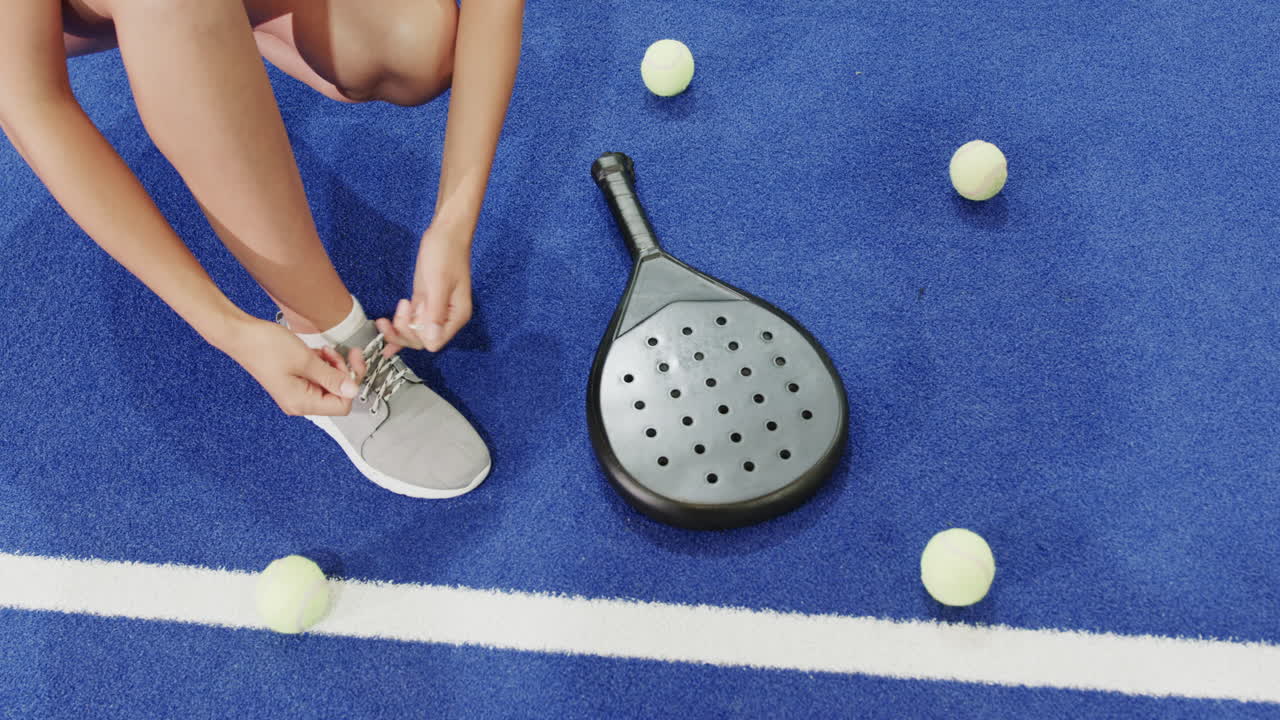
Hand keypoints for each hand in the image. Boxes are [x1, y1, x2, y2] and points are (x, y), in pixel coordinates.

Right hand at [218, 317, 367, 416]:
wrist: (241, 334)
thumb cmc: (265, 346)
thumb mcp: (306, 360)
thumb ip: (332, 377)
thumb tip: (352, 390)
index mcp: (301, 402)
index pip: (342, 405)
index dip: (351, 383)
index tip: (354, 363)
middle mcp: (298, 402)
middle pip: (336, 394)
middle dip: (343, 372)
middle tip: (344, 353)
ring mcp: (295, 392)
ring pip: (328, 384)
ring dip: (332, 365)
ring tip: (324, 350)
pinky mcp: (294, 381)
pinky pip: (317, 377)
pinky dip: (322, 364)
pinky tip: (316, 352)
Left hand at [376, 222, 473, 354]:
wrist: (445, 233)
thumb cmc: (445, 254)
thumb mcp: (438, 283)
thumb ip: (436, 313)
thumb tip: (432, 342)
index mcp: (456, 316)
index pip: (434, 342)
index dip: (416, 335)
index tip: (405, 314)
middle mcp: (447, 317)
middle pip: (422, 340)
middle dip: (403, 333)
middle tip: (388, 318)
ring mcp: (435, 310)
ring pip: (415, 332)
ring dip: (397, 330)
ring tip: (384, 319)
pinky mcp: (425, 302)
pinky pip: (412, 321)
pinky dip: (399, 326)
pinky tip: (386, 329)